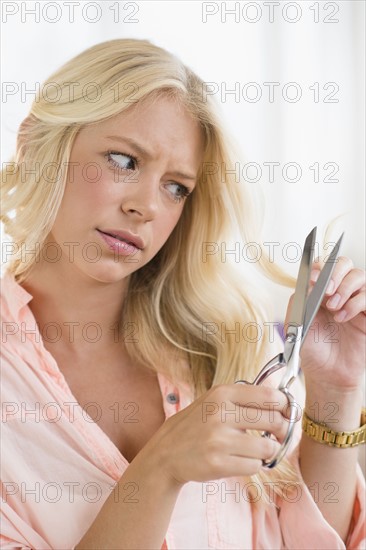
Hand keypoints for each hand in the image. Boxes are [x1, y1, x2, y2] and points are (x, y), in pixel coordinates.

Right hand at [142, 384, 288, 485]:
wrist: (166, 452)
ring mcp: (219, 440)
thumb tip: (285, 403)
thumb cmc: (198, 424)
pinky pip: (253, 466)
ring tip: (257, 449)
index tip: (288, 412)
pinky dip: (252, 465)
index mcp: (222, 393)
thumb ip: (245, 398)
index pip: (269, 396)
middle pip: (274, 421)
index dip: (285, 406)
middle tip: (280, 434)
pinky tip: (240, 459)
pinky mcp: (218, 463)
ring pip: (267, 448)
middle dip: (283, 430)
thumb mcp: (215, 400)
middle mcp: (221, 414)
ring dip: (267, 451)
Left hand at [286, 256, 365, 390]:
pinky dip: (356, 302)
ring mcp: (355, 301)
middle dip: (336, 273)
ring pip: (359, 276)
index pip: (323, 266)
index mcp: (319, 291)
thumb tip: (307, 283)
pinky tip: (344, 316)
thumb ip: (298, 302)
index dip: (320, 268)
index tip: (314, 279)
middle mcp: (338, 292)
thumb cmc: (312, 350)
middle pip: (344, 264)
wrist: (327, 374)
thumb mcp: (296, 325)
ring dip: (345, 289)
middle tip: (327, 291)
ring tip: (334, 308)